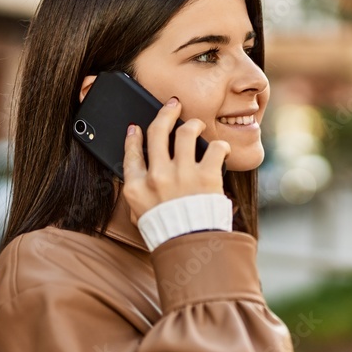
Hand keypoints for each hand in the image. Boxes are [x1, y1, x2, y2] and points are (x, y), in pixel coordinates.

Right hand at [122, 97, 230, 224]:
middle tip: (173, 105)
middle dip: (166, 113)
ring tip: (197, 124)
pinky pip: (215, 148)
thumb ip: (138, 195)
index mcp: (137, 187)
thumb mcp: (140, 215)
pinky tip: (220, 149)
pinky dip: (220, 147)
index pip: (131, 152)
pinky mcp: (206, 176)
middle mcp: (157, 176)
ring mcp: (182, 174)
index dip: (134, 136)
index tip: (137, 127)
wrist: (190, 246)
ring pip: (186, 132)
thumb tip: (136, 179)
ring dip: (193, 124)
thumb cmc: (167, 233)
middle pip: (158, 131)